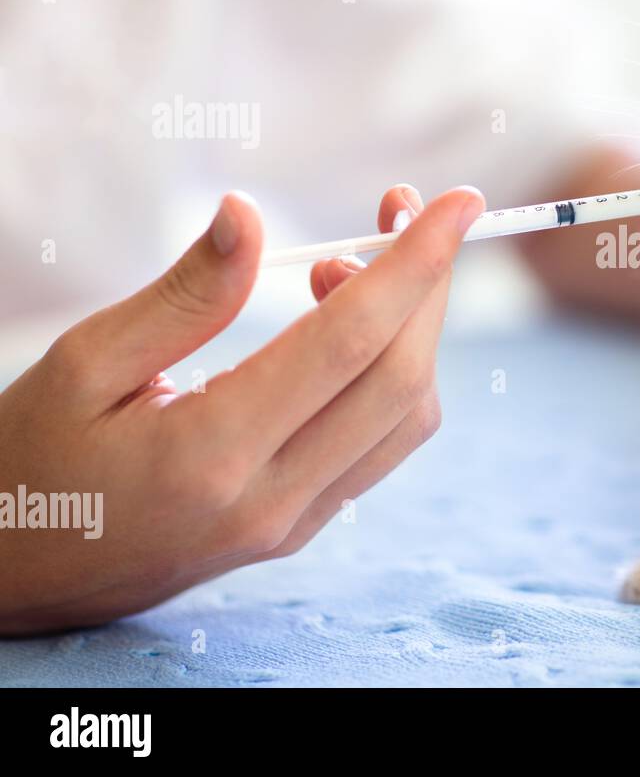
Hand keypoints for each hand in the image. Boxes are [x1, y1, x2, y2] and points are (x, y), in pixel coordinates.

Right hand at [0, 183, 482, 635]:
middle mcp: (270, 501)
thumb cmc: (29, 461)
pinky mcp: (300, 529)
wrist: (16, 577)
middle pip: (401, 381)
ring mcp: (292, 525)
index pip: (351, 344)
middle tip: (395, 211)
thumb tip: (251, 214)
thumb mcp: (81, 364)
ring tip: (342, 268)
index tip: (458, 200)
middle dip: (425, 284)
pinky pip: (380, 445)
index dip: (415, 263)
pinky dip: (389, 374)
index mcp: (210, 455)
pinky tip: (342, 327)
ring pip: (405, 419)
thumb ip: (183, 294)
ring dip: (410, 330)